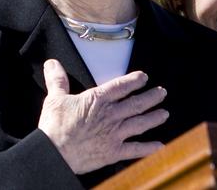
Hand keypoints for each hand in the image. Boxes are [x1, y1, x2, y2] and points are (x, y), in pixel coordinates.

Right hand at [38, 59, 167, 174]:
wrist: (55, 153)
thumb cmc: (55, 126)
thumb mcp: (54, 98)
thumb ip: (57, 80)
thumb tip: (52, 63)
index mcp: (98, 100)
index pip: (121, 86)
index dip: (134, 80)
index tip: (144, 77)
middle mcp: (110, 115)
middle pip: (136, 104)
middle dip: (151, 97)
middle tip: (162, 92)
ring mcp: (114, 134)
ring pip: (140, 123)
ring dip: (154, 118)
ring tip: (164, 114)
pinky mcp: (113, 152)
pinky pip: (135, 149)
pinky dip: (148, 148)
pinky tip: (159, 145)